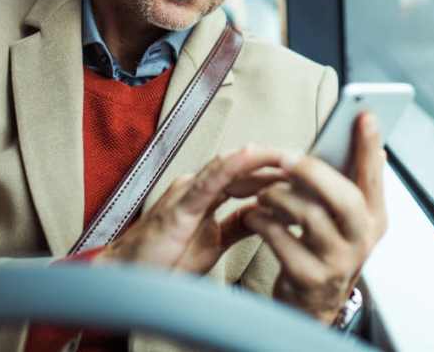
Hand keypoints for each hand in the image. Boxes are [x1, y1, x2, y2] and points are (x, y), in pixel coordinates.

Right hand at [98, 146, 288, 273]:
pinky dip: (233, 165)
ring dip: (261, 158)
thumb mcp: (213, 244)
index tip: (303, 173)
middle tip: (306, 159)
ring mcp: (188, 192)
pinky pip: (210, 180)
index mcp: (205, 195)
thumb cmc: (162, 261)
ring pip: (230, 166)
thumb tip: (266, 215)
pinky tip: (252, 155)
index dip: (274, 173)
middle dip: (274, 162)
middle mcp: (197, 186)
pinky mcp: (179, 206)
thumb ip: (237, 226)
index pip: (247, 177)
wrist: (127, 279)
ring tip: (289, 153)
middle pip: (243, 168)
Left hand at [244, 113, 387, 323]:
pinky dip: (263, 221)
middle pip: (345, 197)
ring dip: (279, 196)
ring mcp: (337, 262)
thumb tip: (371, 144)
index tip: (364, 115)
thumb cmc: (324, 250)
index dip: (369, 147)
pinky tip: (254, 215)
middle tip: (285, 157)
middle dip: (313, 171)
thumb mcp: (345, 221)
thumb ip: (351, 184)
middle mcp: (362, 241)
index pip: (375, 177)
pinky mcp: (308, 278)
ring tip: (264, 192)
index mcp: (374, 220)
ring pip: (309, 215)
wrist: (310, 307)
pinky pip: (281, 239)